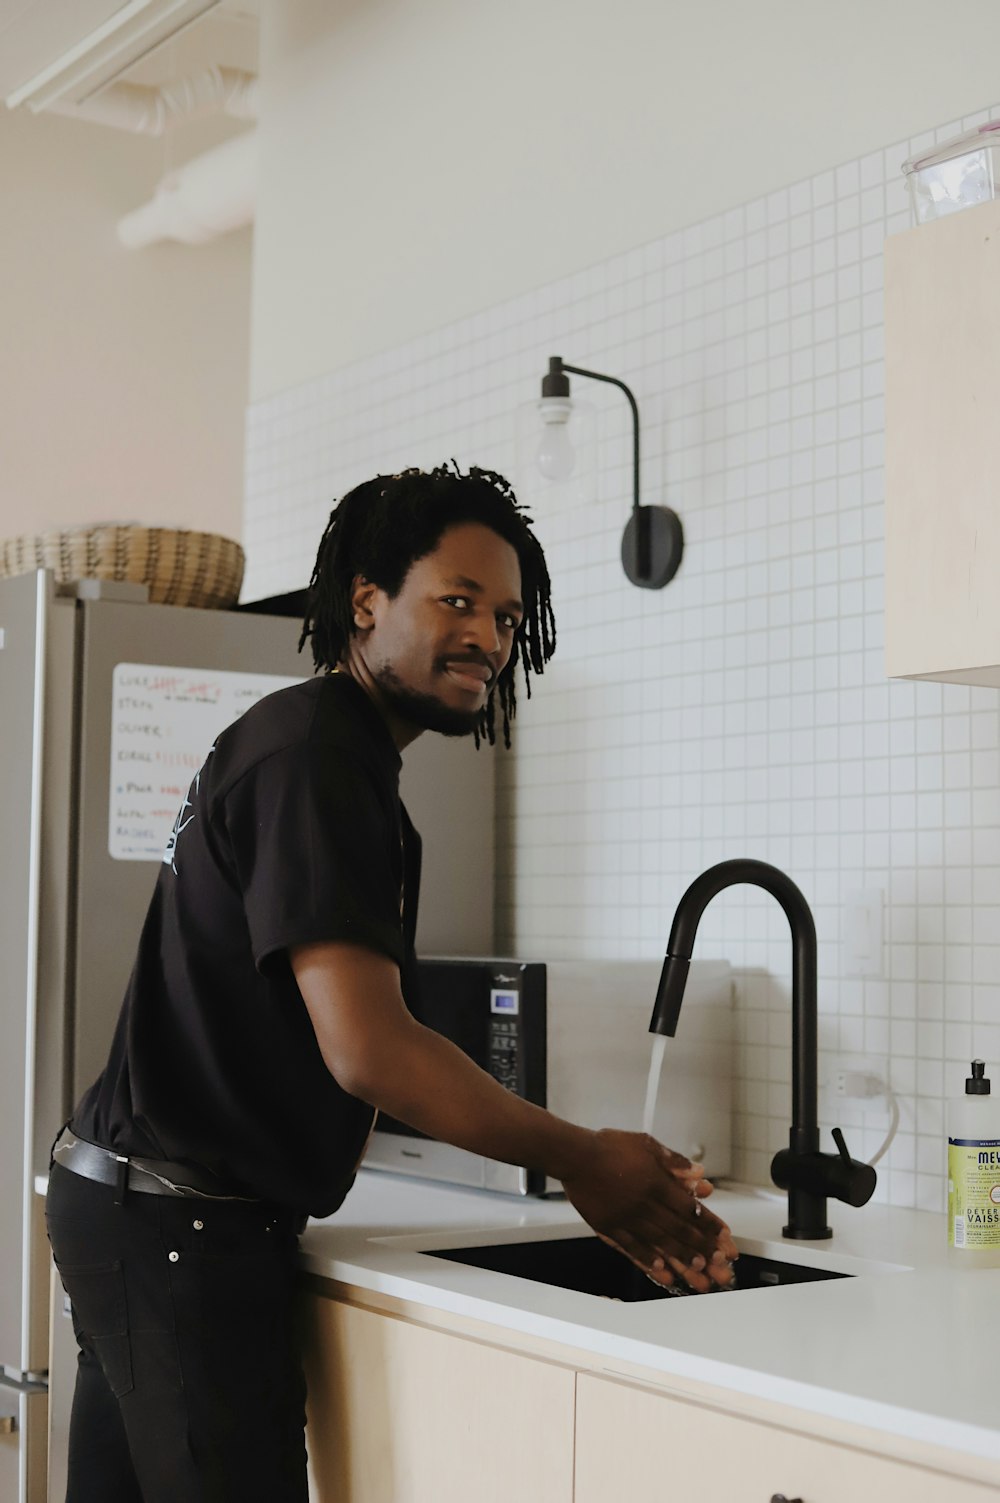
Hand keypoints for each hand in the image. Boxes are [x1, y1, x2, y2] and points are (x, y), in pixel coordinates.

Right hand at [560, 1129, 737, 1292]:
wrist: (575, 1155)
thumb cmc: (609, 1146)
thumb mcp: (646, 1143)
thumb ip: (674, 1160)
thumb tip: (699, 1173)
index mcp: (656, 1182)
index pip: (690, 1209)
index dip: (709, 1225)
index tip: (724, 1239)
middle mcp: (645, 1203)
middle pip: (679, 1230)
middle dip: (702, 1249)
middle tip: (718, 1264)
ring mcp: (627, 1217)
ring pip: (660, 1242)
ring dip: (681, 1258)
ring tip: (698, 1272)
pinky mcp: (610, 1227)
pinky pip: (632, 1247)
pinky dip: (648, 1260)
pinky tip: (662, 1271)